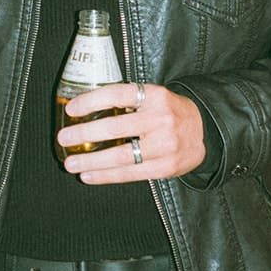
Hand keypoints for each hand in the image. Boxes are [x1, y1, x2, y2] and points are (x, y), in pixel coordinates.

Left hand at [57, 82, 205, 183]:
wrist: (206, 132)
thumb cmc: (169, 113)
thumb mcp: (154, 98)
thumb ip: (127, 101)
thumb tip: (85, 107)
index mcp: (156, 96)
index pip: (118, 94)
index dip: (91, 101)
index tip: (71, 109)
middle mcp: (160, 119)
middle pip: (114, 128)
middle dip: (83, 134)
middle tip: (63, 138)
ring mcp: (164, 145)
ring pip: (120, 156)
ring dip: (91, 161)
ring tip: (70, 163)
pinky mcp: (165, 167)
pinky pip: (130, 173)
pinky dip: (106, 176)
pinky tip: (88, 175)